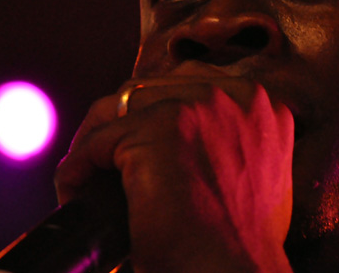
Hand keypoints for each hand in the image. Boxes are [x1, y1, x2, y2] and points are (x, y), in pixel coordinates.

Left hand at [54, 68, 293, 271]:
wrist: (233, 271)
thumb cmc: (245, 236)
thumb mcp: (255, 169)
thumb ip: (229, 136)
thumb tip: (189, 137)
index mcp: (260, 102)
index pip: (190, 83)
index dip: (158, 111)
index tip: (141, 141)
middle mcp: (232, 93)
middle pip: (153, 88)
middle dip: (125, 122)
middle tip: (110, 159)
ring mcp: (196, 107)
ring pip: (121, 108)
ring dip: (100, 142)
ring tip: (89, 177)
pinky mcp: (157, 129)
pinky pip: (98, 141)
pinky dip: (79, 168)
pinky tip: (78, 191)